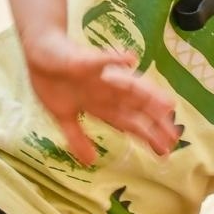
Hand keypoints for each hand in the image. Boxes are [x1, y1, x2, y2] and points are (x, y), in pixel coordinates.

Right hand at [21, 30, 177, 163]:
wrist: (39, 52)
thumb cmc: (53, 80)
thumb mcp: (63, 116)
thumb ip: (77, 137)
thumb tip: (90, 161)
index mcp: (101, 105)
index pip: (129, 123)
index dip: (147, 136)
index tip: (165, 150)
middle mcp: (106, 91)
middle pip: (135, 107)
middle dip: (154, 121)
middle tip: (174, 137)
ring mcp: (98, 76)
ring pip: (127, 85)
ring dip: (147, 94)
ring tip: (167, 104)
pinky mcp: (84, 60)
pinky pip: (100, 60)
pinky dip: (114, 60)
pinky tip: (130, 60)